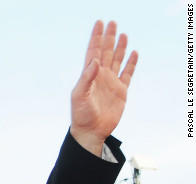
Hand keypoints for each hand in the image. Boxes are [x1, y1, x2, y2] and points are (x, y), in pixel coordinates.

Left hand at [70, 21, 138, 154]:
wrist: (91, 131)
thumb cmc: (81, 115)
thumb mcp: (79, 96)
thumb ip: (87, 78)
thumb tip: (95, 61)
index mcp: (89, 75)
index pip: (93, 52)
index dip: (96, 38)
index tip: (99, 23)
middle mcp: (100, 76)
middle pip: (106, 52)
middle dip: (108, 37)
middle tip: (112, 23)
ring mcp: (111, 83)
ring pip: (117, 60)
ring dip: (120, 47)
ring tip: (123, 34)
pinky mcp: (121, 91)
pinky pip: (127, 74)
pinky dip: (131, 64)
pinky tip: (134, 54)